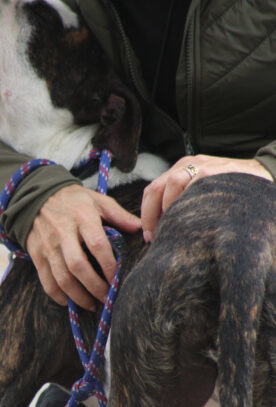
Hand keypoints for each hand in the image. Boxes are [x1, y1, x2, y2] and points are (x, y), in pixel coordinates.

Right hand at [26, 184, 140, 309]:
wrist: (36, 196)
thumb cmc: (74, 201)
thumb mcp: (98, 201)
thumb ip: (119, 215)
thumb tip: (140, 230)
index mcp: (82, 217)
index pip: (97, 245)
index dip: (109, 266)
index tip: (117, 280)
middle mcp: (63, 233)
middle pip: (78, 266)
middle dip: (94, 286)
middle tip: (107, 298)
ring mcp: (48, 245)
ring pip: (62, 278)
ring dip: (78, 296)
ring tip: (92, 305)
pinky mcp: (36, 255)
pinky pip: (47, 281)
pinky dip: (58, 296)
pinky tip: (70, 301)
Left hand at [141, 155, 272, 242]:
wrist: (264, 175)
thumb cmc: (229, 191)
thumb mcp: (201, 190)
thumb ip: (181, 201)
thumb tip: (158, 230)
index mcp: (180, 169)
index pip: (152, 190)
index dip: (146, 215)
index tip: (149, 237)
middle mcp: (187, 165)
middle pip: (155, 188)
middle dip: (150, 216)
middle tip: (154, 238)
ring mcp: (201, 166)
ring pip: (171, 185)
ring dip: (167, 211)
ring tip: (173, 230)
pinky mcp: (215, 172)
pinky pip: (193, 188)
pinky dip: (186, 206)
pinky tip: (191, 223)